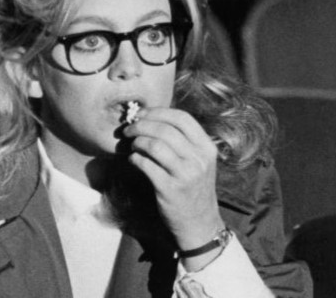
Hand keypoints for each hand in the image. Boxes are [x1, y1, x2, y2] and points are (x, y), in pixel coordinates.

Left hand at [121, 107, 223, 251]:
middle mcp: (199, 159)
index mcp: (207, 147)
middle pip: (164, 129)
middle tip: (128, 129)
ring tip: (132, 145)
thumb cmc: (194, 188)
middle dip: (141, 125)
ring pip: (154, 145)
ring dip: (136, 142)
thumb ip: (183, 141)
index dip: (158, 112)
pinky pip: (145, 165)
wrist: (199, 223)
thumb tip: (151, 118)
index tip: (142, 114)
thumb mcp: (199, 161)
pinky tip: (133, 160)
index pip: (182, 118)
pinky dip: (135, 159)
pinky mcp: (170, 189)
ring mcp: (185, 174)